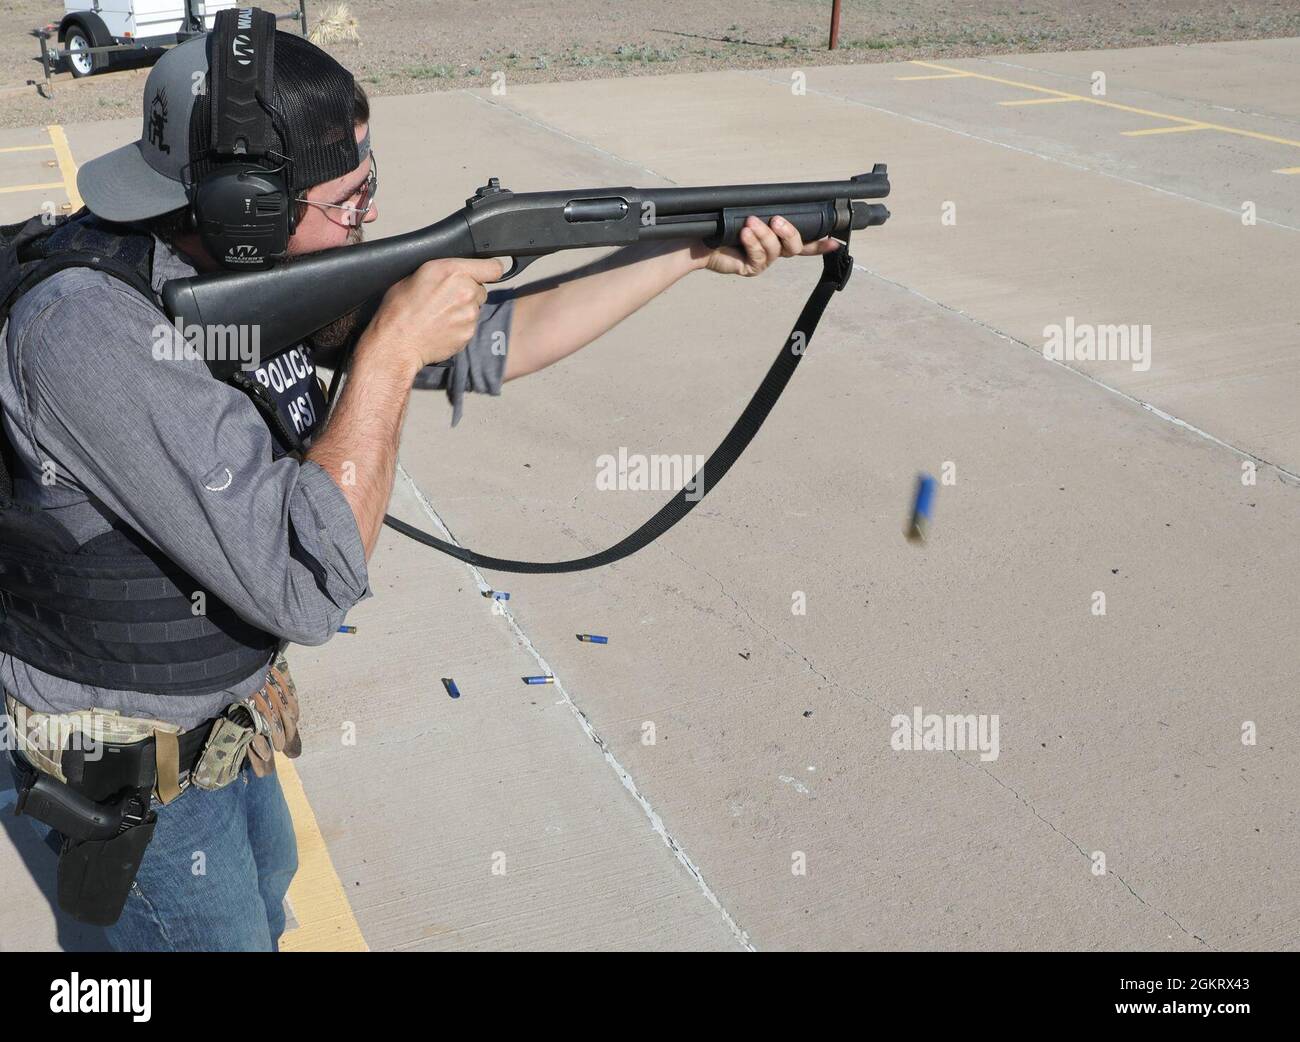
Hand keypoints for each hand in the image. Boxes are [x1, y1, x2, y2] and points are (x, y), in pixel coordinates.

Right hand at [365, 256, 508, 369]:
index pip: (493, 267)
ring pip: (476, 308)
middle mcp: (466, 291)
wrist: (397, 343)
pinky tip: (442, 328)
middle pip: (481, 289)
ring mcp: (470, 314)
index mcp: (452, 271)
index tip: (484, 274)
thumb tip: (455, 273)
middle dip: (469, 292)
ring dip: (464, 310)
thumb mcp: (415, 275)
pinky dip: (460, 327)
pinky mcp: (469, 333)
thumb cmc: (399, 310)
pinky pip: (470, 326)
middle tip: (447, 299)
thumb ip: (444, 271)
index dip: (488, 271)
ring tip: (440, 316)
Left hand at [693, 214, 840, 276]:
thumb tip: (780, 207)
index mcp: (777, 238)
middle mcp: (773, 251)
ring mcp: (763, 261)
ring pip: (775, 249)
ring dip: (764, 234)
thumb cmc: (724, 224)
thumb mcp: (751, 214)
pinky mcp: (751, 268)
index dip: (820, 244)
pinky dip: (752, 242)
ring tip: (749, 223)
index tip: (835, 242)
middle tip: (776, 220)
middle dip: (789, 232)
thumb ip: (768, 213)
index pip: (804, 242)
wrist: (699, 239)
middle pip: (795, 247)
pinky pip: (759, 256)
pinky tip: (744, 233)